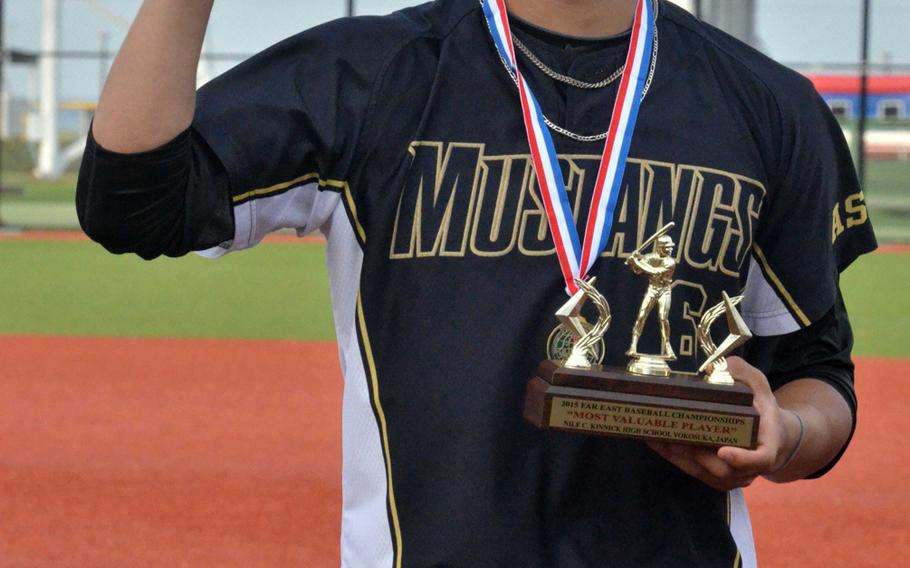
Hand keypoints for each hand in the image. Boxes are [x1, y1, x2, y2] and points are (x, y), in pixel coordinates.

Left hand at [647, 357, 797, 490]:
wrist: (771, 435)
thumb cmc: (763, 407)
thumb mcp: (758, 385)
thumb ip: (742, 373)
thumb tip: (714, 368)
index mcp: (768, 444)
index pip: (761, 458)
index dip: (742, 459)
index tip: (722, 451)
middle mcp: (752, 467)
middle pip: (724, 468)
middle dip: (695, 454)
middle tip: (671, 437)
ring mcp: (735, 477)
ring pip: (706, 473)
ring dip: (680, 457)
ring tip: (657, 438)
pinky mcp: (719, 479)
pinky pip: (697, 473)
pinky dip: (676, 460)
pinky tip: (657, 444)